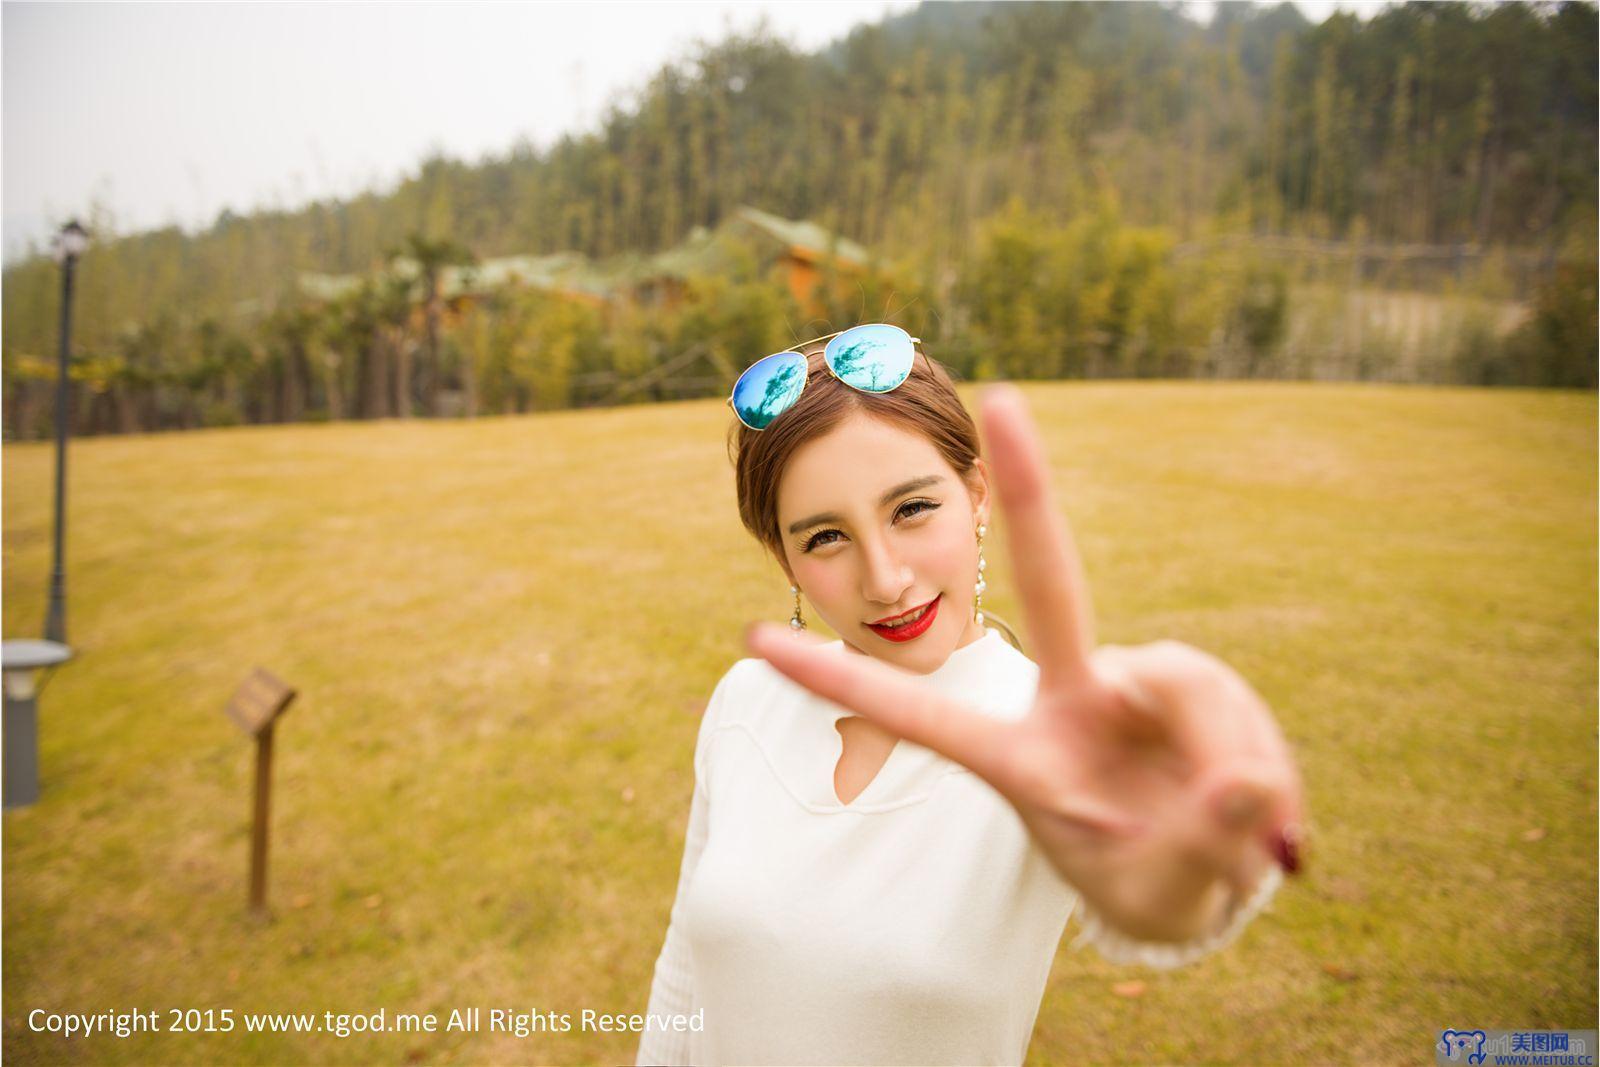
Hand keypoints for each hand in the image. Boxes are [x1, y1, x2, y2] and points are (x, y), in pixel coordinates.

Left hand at [744, 383, 1305, 943]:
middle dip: (1029, 491)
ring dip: (1228, 753)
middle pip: (1050, 584)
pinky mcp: (1190, 688)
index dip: (839, 679)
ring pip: (1184, 681)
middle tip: (1004, 396)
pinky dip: (1258, 758)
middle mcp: (1072, 701)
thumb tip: (1246, 784)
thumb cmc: (1154, 888)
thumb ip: (1202, 843)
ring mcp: (1130, 687)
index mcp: (1019, 758)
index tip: (754, 638)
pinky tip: (1265, 808)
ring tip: (1243, 825)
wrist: (1207, 886)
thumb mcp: (1169, 892)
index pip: (919, 715)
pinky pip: (1229, 703)